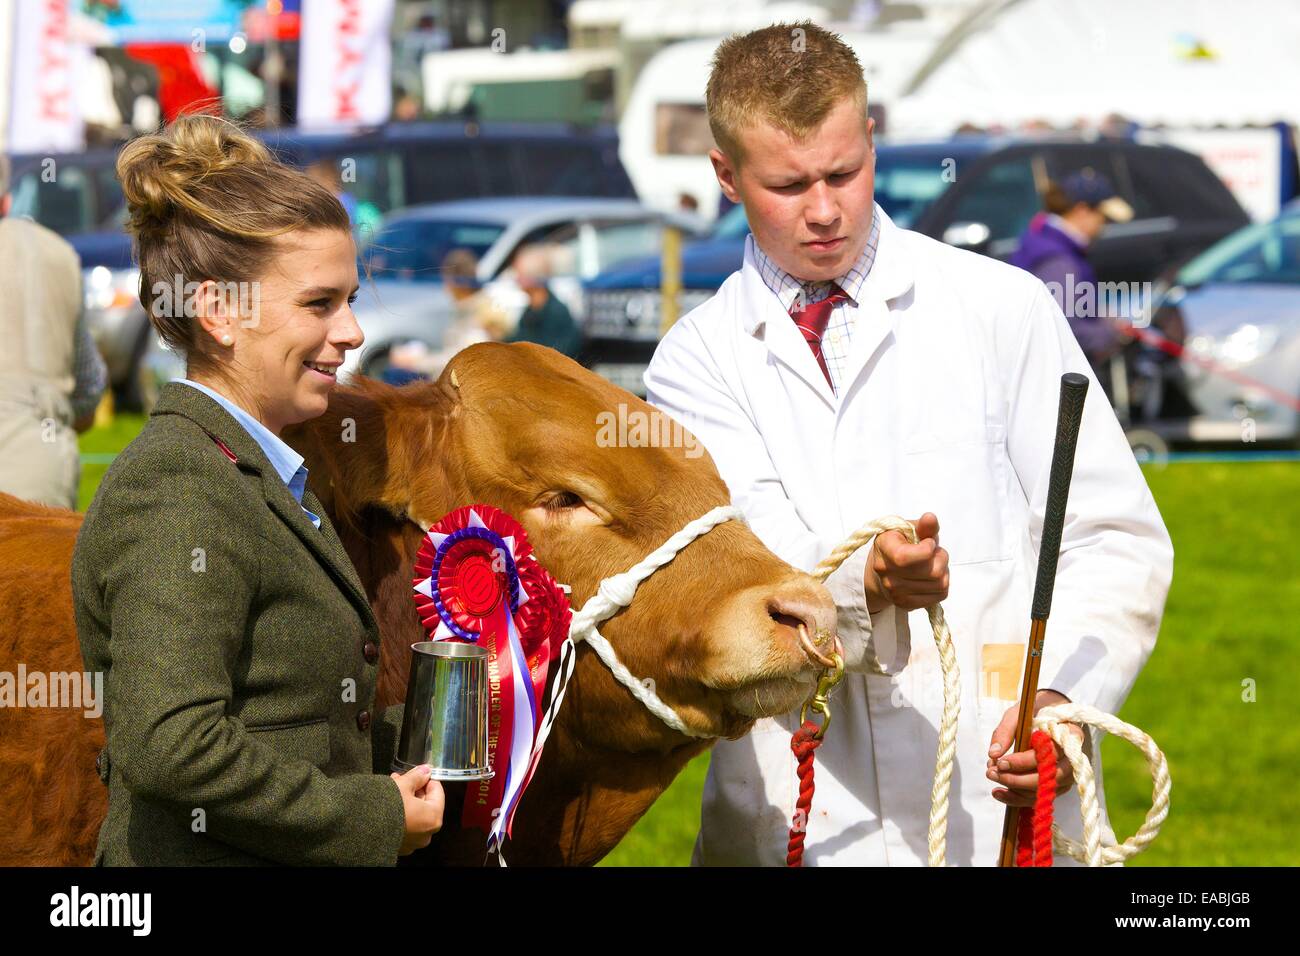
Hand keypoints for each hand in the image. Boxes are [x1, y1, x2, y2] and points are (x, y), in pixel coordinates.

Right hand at [391, 764, 444, 854]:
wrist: (361, 829)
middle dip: (415, 789)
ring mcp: (413, 842)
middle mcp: (427, 834)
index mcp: (433, 818)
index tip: (419, 772)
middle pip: (426, 804)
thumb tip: (426, 770)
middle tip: (403, 778)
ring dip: (407, 800)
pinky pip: (406, 826)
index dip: (427, 779)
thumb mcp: (403, 785)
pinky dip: (402, 814)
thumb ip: (417, 776)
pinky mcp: (400, 846)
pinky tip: (389, 803)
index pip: (437, 791)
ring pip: (415, 815)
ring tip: (393, 788)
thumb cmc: (387, 807)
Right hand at [864, 512, 949, 612]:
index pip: (906, 558)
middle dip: (941, 558)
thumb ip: (923, 526)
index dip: (927, 549)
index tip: (928, 542)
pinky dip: (942, 584)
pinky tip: (931, 577)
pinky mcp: (906, 604)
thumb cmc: (899, 544)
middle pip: (933, 572)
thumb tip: (930, 518)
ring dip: (943, 571)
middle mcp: (886, 574)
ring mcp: (895, 592)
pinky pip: (940, 595)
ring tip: (932, 564)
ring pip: (940, 583)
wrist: (883, 570)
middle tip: (934, 552)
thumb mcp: (908, 529)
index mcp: (884, 548)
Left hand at [986, 690, 1083, 806]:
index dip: (1023, 761)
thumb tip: (993, 754)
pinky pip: (1040, 797)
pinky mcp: (1059, 786)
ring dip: (1015, 790)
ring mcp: (1068, 774)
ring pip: (1044, 790)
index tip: (1000, 762)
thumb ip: (1005, 731)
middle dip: (1017, 779)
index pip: (1049, 753)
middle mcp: (1073, 757)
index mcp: (1069, 734)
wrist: (1050, 716)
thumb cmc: (1034, 713)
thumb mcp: (1018, 713)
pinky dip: (1018, 799)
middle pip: (1049, 777)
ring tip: (991, 777)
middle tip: (991, 772)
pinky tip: (999, 793)